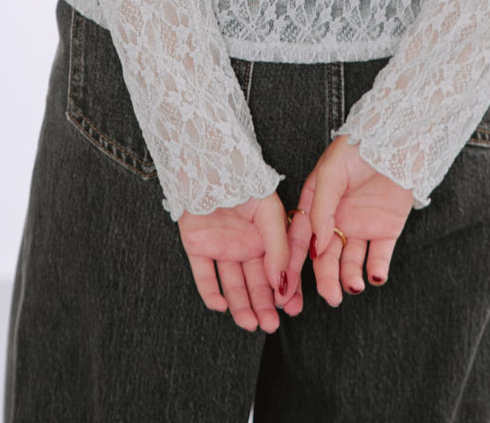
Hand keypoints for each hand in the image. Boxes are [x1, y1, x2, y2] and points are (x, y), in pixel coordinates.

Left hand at [177, 190, 303, 334]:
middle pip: (255, 283)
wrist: (209, 163)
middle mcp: (244, 246)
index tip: (292, 309)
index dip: (286, 291)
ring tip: (250, 324)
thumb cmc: (244, 180)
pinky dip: (210, 292)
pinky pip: (204, 275)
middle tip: (271, 325)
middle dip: (264, 306)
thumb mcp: (270, 212)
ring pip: (232, 284)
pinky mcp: (197, 247)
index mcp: (265, 238)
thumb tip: (283, 282)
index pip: (277, 271)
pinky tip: (220, 306)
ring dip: (240, 306)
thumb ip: (277, 247)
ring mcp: (220, 248)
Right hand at [296, 134, 415, 306]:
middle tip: (329, 296)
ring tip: (354, 286)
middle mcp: (337, 220)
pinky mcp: (386, 230)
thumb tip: (316, 248)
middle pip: (326, 257)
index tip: (287, 288)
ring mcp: (361, 226)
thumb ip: (321, 210)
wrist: (395, 139)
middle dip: (326, 279)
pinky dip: (378, 270)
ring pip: (351, 261)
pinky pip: (380, 256)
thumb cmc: (356, 148)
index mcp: (316, 204)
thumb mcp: (330, 173)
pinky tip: (375, 277)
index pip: (301, 240)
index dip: (293, 264)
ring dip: (350, 278)